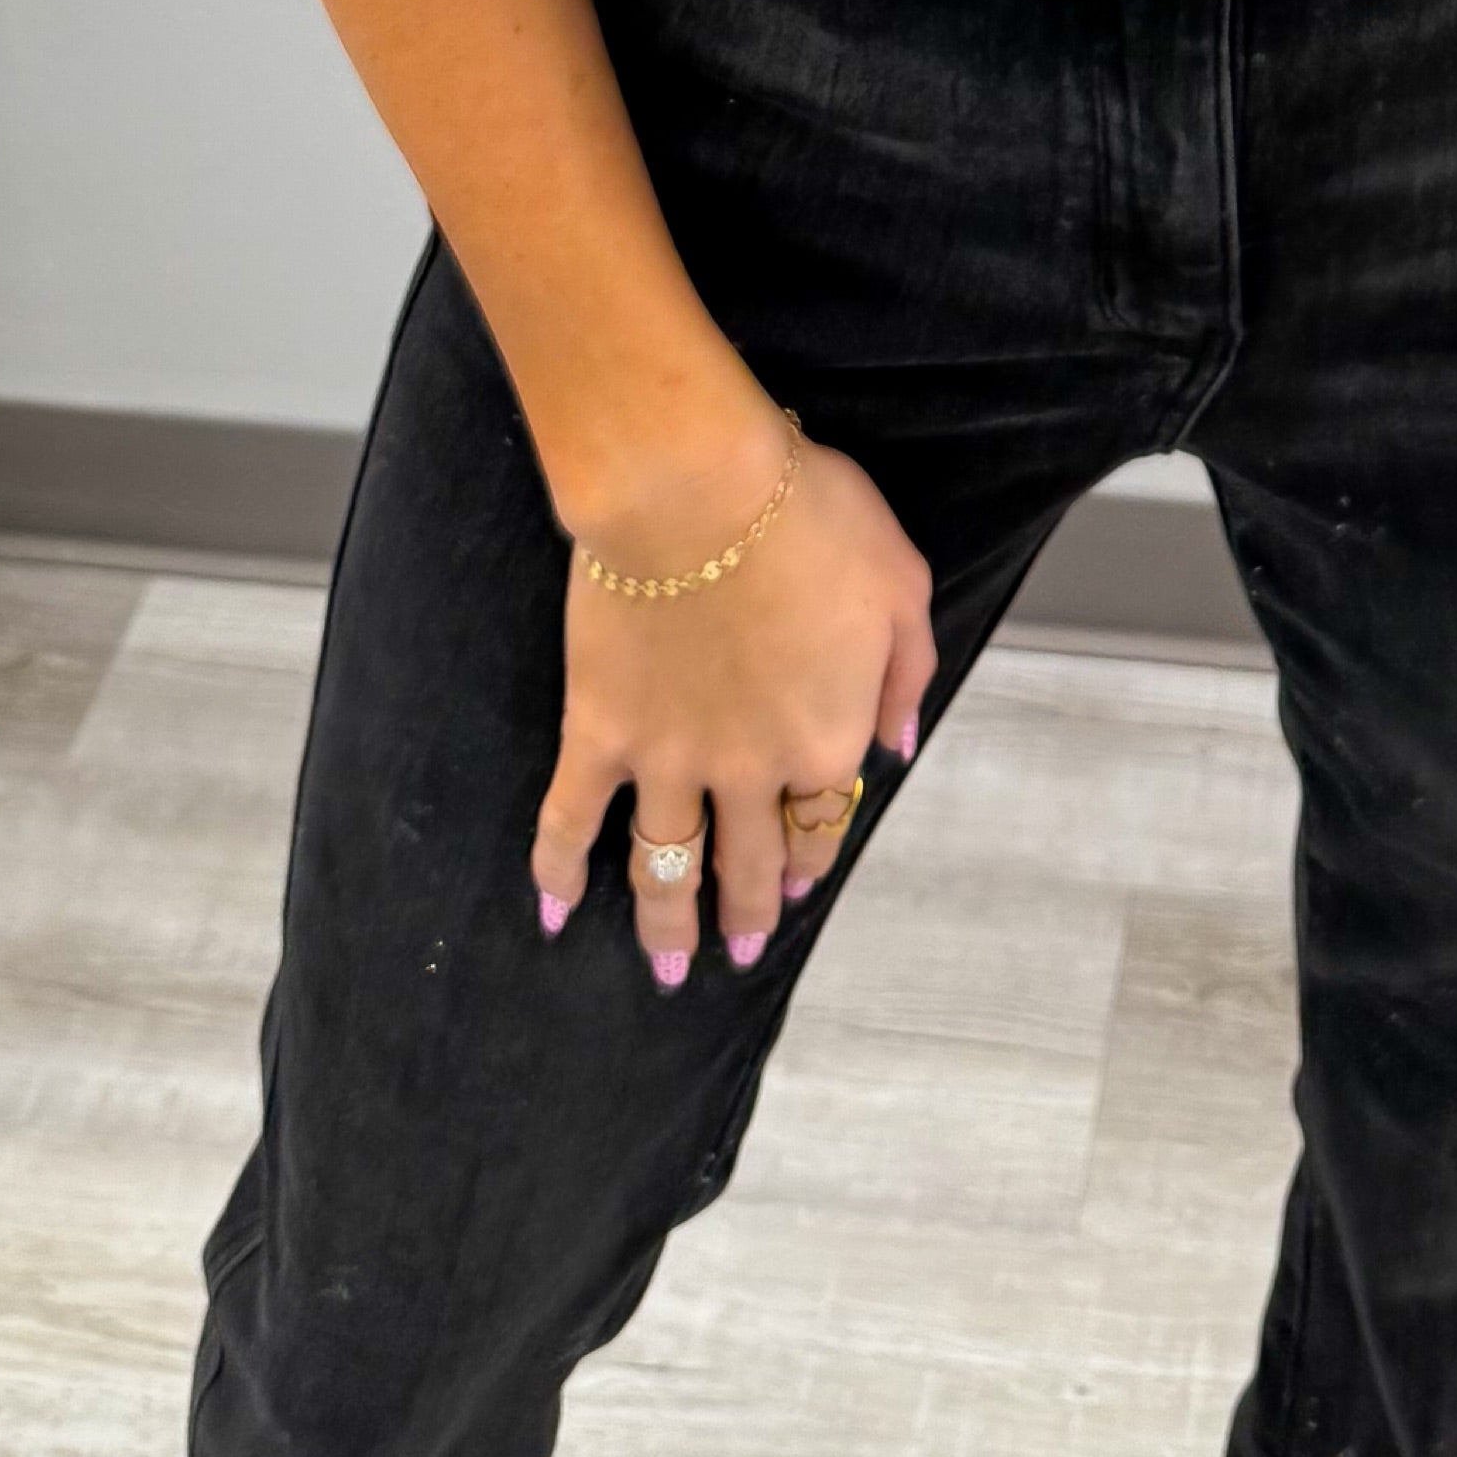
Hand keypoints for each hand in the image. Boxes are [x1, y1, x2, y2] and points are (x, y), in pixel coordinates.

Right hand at [532, 406, 939, 982]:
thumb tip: (899, 746)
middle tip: (741, 949)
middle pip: (751, 859)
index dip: (814, 852)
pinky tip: (552, 909)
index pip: (824, 818)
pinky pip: (573, 817)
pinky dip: (558, 867)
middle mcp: (751, 771)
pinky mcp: (599, 733)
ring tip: (669, 965)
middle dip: (749, 909)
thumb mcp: (900, 584)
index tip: (802, 881)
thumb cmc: (811, 520)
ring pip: (668, 864)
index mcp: (826, 738)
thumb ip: (905, 674)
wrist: (698, 491)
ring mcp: (669, 760)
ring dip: (668, 923)